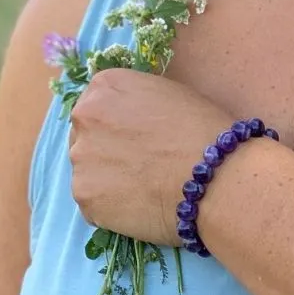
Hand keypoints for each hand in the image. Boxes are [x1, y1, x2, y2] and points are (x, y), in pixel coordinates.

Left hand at [67, 68, 232, 245]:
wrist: (213, 174)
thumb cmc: (202, 128)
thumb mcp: (169, 93)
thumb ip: (137, 102)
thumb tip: (130, 120)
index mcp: (105, 87)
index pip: (97, 104)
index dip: (118, 122)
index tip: (136, 136)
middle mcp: (84, 118)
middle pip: (87, 136)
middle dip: (107, 149)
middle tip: (140, 164)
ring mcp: (80, 160)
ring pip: (89, 171)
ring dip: (109, 179)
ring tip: (144, 188)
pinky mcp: (85, 198)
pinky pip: (95, 203)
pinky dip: (113, 207)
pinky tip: (142, 205)